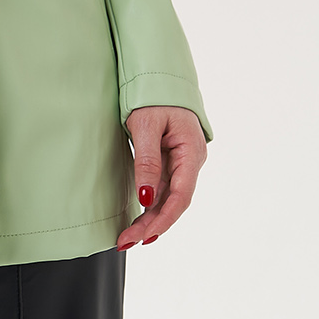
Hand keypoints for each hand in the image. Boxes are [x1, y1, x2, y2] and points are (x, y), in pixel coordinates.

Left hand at [117, 107, 207, 249]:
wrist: (157, 76)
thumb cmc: (153, 96)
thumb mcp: (146, 126)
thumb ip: (147, 162)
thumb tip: (146, 199)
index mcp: (191, 152)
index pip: (181, 196)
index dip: (163, 219)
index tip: (144, 236)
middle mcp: (190, 161)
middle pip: (174, 201)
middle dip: (152, 225)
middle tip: (126, 242)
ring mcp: (181, 162)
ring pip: (167, 197)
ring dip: (149, 218)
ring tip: (127, 237)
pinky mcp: (169, 160)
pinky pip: (161, 187)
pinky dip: (149, 204)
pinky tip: (138, 219)